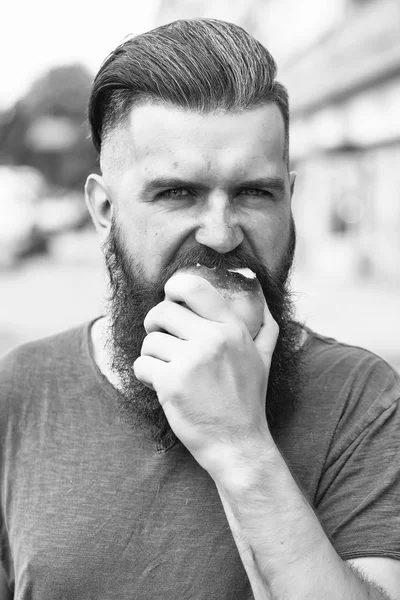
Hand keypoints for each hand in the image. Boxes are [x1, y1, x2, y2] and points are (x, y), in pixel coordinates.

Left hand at [133, 273, 278, 474]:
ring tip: (167, 370)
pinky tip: (161, 385)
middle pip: (163, 311)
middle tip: (161, 338)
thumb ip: (265, 327)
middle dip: (154, 323)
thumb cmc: (248, 401)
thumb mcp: (263, 359)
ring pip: (150, 341)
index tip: (169, 298)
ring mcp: (192, 361)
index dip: (174, 288)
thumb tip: (262, 301)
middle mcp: (213, 340)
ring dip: (152, 356)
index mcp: (232, 329)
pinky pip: (142, 365)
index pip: (195, 288)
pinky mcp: (172, 383)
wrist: (238, 444)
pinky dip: (145, 375)